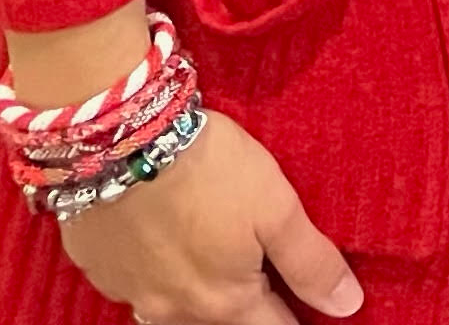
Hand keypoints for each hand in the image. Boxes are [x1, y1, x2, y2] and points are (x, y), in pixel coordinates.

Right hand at [49, 108, 360, 324]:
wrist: (122, 142)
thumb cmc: (211, 172)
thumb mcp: (277, 210)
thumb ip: (311, 263)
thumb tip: (347, 305)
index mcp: (224, 303)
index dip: (295, 318)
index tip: (309, 308)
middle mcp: (174, 310)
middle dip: (248, 313)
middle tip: (266, 283)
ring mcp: (131, 293)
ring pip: (175, 313)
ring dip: (199, 300)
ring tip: (217, 272)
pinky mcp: (101, 269)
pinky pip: (137, 288)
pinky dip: (159, 278)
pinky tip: (167, 253)